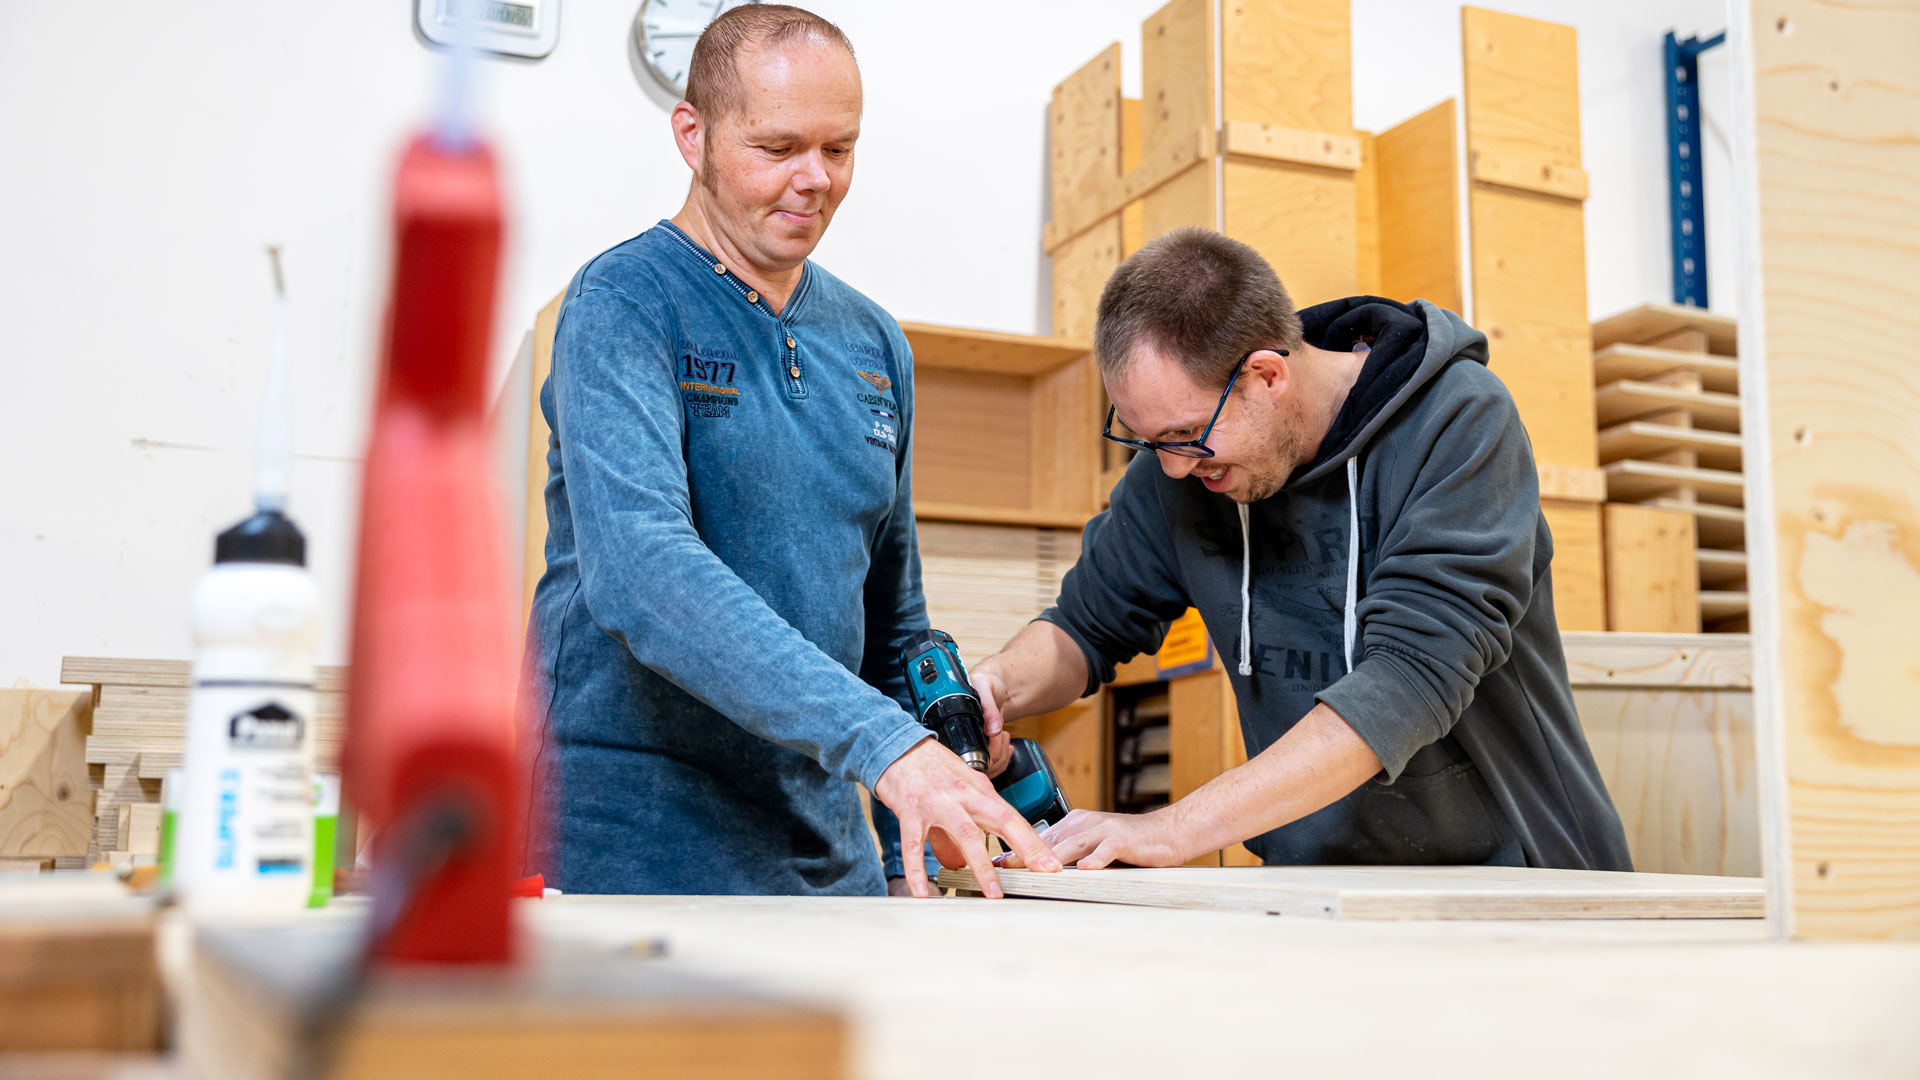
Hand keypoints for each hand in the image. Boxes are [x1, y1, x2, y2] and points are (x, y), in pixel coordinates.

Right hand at [874, 738, 1060, 897]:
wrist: (894, 745)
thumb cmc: (930, 767)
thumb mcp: (958, 788)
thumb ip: (968, 822)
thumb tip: (965, 860)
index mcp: (978, 790)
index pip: (1013, 817)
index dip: (1034, 841)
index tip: (1051, 864)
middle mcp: (962, 795)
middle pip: (1001, 821)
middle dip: (1025, 848)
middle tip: (1043, 872)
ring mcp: (937, 802)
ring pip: (965, 833)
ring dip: (981, 866)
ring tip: (992, 893)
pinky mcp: (910, 809)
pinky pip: (913, 844)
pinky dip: (918, 870)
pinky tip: (924, 892)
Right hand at [969, 669, 1012, 777]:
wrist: (993, 683)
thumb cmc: (985, 681)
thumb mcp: (984, 685)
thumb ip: (988, 706)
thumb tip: (992, 728)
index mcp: (956, 724)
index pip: (964, 754)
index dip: (985, 752)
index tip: (994, 737)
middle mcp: (962, 737)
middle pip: (978, 766)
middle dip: (996, 754)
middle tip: (1002, 735)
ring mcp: (974, 744)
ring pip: (987, 769)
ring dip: (1001, 756)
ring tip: (1003, 737)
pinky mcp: (984, 747)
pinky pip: (993, 765)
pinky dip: (1004, 758)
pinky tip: (1006, 745)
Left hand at [995, 808, 1193, 869]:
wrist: (1168, 832)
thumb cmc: (1131, 843)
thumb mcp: (1095, 845)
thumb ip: (1072, 853)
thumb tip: (1044, 870)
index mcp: (1076, 823)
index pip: (1041, 837)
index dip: (1019, 850)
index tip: (997, 864)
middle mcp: (1086, 822)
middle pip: (1050, 840)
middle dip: (1025, 855)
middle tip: (1003, 869)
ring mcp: (1104, 829)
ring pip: (1072, 844)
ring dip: (1052, 858)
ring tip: (1034, 871)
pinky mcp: (1123, 838)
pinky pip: (1106, 849)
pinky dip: (1095, 859)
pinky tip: (1085, 869)